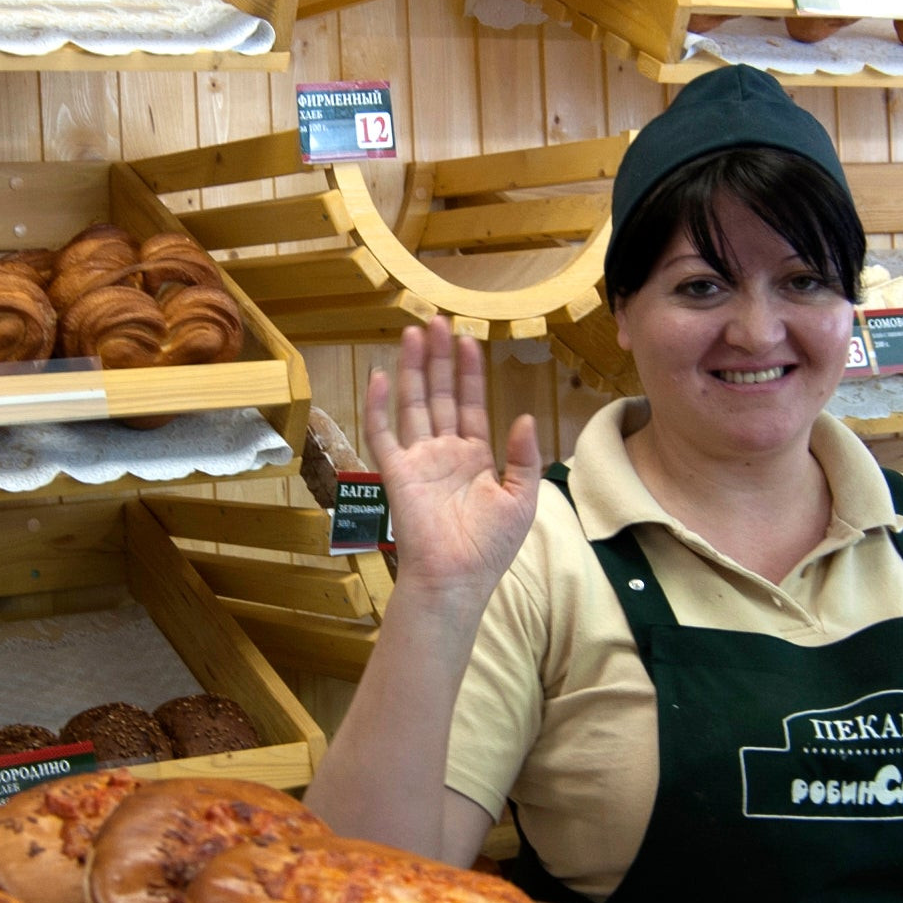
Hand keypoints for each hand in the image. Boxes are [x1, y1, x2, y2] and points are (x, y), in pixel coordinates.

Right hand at [361, 321, 543, 604]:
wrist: (457, 579)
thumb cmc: (490, 548)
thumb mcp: (521, 499)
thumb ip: (523, 457)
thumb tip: (523, 417)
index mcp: (473, 458)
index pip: (469, 404)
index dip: (468, 373)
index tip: (469, 341)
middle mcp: (443, 453)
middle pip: (439, 395)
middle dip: (439, 359)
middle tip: (436, 322)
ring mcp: (418, 460)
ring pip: (413, 404)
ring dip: (413, 369)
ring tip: (414, 333)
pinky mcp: (395, 473)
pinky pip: (383, 433)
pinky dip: (379, 405)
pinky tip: (382, 375)